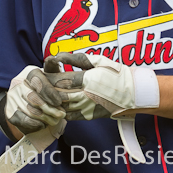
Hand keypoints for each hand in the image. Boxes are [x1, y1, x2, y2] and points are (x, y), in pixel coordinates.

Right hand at [5, 65, 65, 133]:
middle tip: (61, 115)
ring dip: (44, 118)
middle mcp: (17, 83)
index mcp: (29, 72)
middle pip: (33, 98)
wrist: (29, 98)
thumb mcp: (51, 75)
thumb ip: (54, 69)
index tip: (59, 102)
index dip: (49, 92)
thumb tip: (54, 58)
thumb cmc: (46, 85)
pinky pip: (22, 120)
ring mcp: (11, 97)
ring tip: (56, 120)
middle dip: (49, 108)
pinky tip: (44, 124)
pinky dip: (34, 124)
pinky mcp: (9, 111)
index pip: (37, 81)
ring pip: (28, 110)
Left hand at [44, 52, 158, 120]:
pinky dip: (60, 111)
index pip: (59, 80)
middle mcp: (85, 95)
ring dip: (51, 102)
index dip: (47, 77)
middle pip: (57, 95)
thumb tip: (58, 56)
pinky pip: (68, 116)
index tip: (41, 74)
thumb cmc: (116, 73)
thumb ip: (76, 58)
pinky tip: (57, 105)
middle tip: (39, 85)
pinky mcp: (89, 116)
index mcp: (87, 79)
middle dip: (46, 90)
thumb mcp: (99, 60)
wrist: (133, 93)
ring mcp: (86, 107)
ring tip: (44, 95)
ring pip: (61, 107)